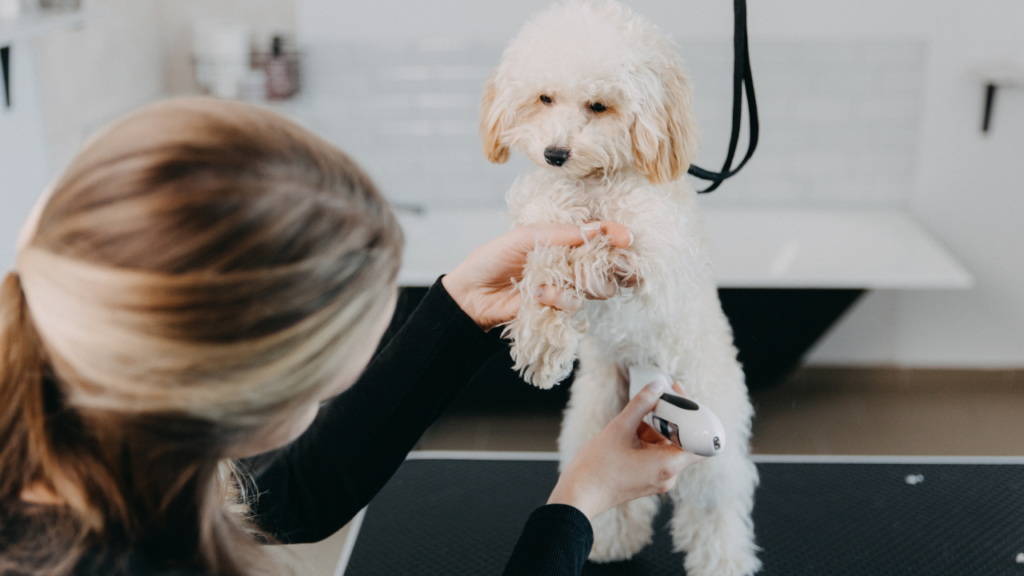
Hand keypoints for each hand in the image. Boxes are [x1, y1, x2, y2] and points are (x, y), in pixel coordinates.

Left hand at [442, 222, 633, 329]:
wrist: (472, 293)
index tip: (626, 239)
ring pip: (599, 288)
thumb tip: (597, 230)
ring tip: (554, 281)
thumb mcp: (526, 237)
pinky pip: (575, 305)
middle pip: (609, 265)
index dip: (617, 236)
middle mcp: (571, 263)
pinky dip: (559, 298)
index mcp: (564, 239)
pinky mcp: (558, 308)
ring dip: (582, 284)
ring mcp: (566, 286)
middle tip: (599, 265)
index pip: (600, 236)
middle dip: (612, 266)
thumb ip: (562, 234)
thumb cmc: (493, 258)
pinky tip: (539, 294)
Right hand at [546, 381, 705, 519]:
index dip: (695, 418)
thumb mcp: (619, 428)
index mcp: (668, 465)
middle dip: (670, 418)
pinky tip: (629, 433)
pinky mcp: (648, 480)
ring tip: (633, 420)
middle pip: (683, 441)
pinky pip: (656, 456)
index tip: (682, 400)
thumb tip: (658, 385)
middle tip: (657, 399)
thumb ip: (641, 404)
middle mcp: (669, 475)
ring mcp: (659, 479)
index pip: (700, 441)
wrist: (579, 495)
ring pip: (667, 447)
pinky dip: (647, 441)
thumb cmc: (598, 467)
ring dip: (655, 429)